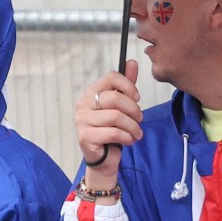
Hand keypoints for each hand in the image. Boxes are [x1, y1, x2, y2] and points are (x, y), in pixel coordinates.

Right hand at [76, 61, 141, 183]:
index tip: (136, 98)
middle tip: (139, 119)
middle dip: (133, 110)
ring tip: (136, 133)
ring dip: (132, 127)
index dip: (128, 86)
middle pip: (115, 98)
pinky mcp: (85, 137)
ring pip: (116, 117)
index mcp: (91, 92)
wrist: (103, 158)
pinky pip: (113, 133)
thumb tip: (132, 62)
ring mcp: (82, 120)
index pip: (111, 77)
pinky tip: (129, 140)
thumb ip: (125, 86)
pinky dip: (127, 137)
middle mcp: (83, 104)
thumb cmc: (111, 130)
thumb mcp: (121, 107)